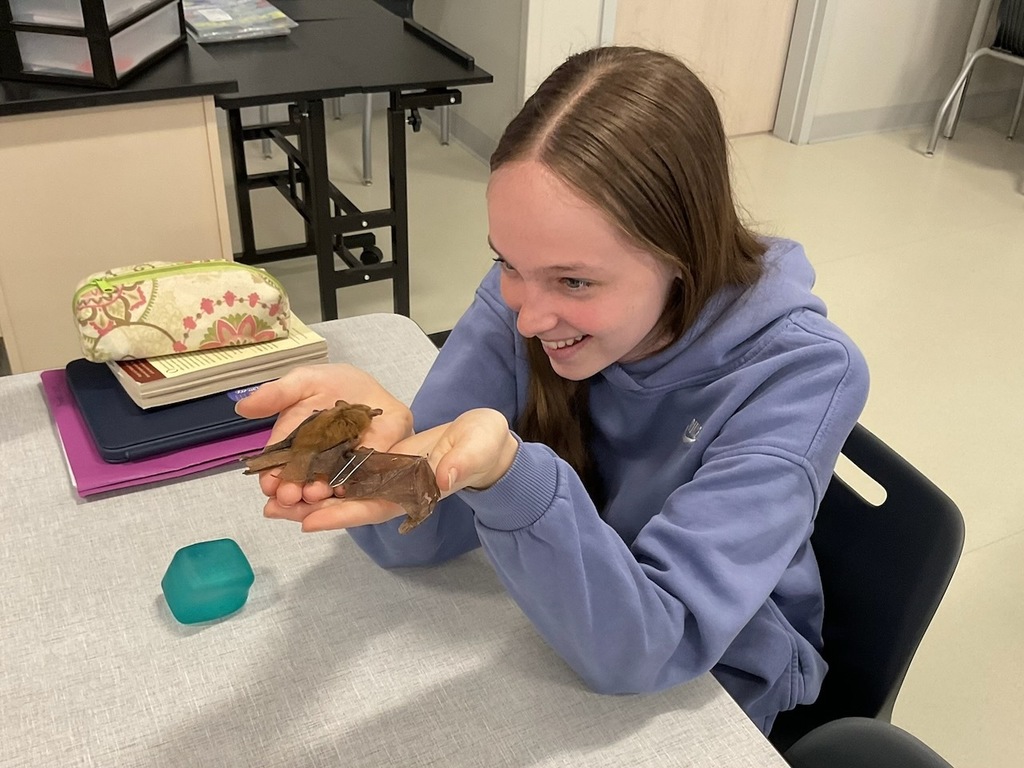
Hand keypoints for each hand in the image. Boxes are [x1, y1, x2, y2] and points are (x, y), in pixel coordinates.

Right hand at [235, 363, 412, 505]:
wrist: (375, 388)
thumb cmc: (337, 385)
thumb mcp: (304, 382)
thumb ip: (277, 394)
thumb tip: (243, 407)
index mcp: (295, 445)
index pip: (280, 464)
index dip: (272, 475)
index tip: (268, 484)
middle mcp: (316, 463)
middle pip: (302, 481)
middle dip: (293, 490)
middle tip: (288, 496)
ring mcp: (343, 467)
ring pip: (328, 486)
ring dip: (319, 495)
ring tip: (313, 495)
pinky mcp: (370, 467)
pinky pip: (360, 481)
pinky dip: (351, 487)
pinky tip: (344, 491)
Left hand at [261, 409, 518, 532]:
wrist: (482, 442)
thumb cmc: (483, 447)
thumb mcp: (477, 450)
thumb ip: (461, 464)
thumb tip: (442, 477)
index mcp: (415, 491)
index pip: (374, 508)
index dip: (343, 515)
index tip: (309, 521)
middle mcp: (394, 489)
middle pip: (347, 504)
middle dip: (310, 509)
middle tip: (271, 508)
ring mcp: (385, 477)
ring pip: (341, 490)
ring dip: (306, 494)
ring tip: (269, 494)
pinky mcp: (380, 461)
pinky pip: (345, 470)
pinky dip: (319, 471)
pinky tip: (293, 468)